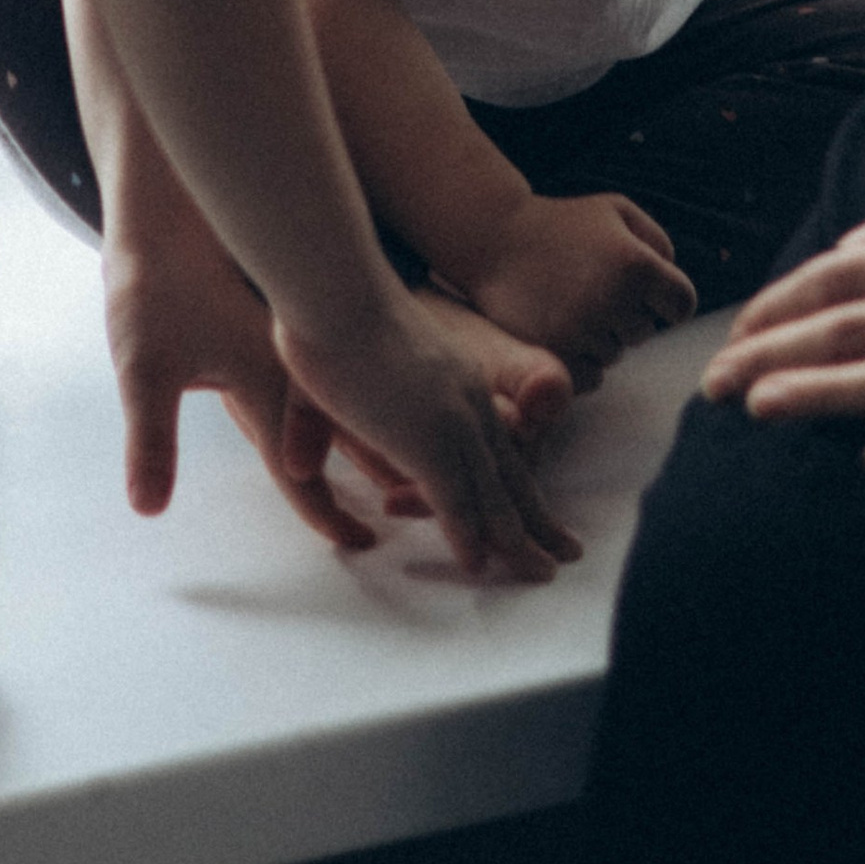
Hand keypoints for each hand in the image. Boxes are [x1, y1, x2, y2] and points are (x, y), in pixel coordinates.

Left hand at [103, 224, 380, 552]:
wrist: (160, 210)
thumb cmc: (149, 287)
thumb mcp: (142, 369)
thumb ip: (151, 441)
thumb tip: (147, 506)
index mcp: (258, 380)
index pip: (297, 468)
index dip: (320, 509)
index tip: (354, 542)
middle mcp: (287, 359)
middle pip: (349, 430)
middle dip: (380, 474)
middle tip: (412, 510)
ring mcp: (291, 331)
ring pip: (353, 397)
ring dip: (379, 435)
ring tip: (412, 467)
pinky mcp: (284, 312)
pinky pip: (337, 368)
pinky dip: (359, 398)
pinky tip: (376, 401)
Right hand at [276, 288, 584, 583]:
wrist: (335, 288)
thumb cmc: (329, 317)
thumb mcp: (349, 376)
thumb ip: (333, 423)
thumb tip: (299, 467)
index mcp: (456, 382)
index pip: (496, 446)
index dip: (516, 484)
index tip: (536, 513)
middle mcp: (466, 405)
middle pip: (512, 476)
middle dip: (538, 520)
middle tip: (565, 554)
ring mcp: (451, 425)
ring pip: (494, 499)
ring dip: (518, 544)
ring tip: (543, 575)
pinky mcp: (427, 443)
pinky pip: (456, 505)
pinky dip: (468, 540)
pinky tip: (477, 567)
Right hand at [456, 189, 696, 382]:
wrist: (493, 237)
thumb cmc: (561, 223)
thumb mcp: (616, 210)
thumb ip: (657, 240)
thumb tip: (674, 283)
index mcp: (636, 264)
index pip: (682, 305)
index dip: (666, 298)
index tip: (643, 288)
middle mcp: (613, 300)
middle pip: (646, 332)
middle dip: (628, 314)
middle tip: (592, 286)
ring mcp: (582, 329)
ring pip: (616, 354)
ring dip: (601, 336)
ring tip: (571, 302)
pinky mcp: (554, 351)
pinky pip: (591, 376)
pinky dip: (582, 360)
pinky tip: (562, 328)